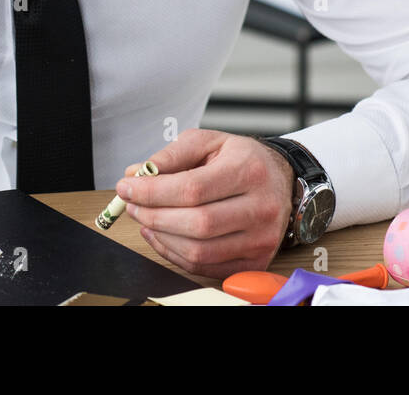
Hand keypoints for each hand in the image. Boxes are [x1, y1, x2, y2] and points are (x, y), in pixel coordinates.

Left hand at [114, 128, 295, 278]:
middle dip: (154, 216)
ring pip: (199, 251)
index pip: (193, 189)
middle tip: (133, 205)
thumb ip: (171, 156)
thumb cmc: (242, 159)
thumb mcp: (208, 142)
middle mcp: (261, 207)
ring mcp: (261, 238)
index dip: (153, 192)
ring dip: (162, 238)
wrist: (281, 179)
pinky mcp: (257, 260)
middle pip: (196, 224)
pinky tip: (164, 236)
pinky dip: (176, 255)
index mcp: (248, 170)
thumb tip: (136, 175)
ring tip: (147, 220)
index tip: (127, 188)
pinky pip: (206, 267)